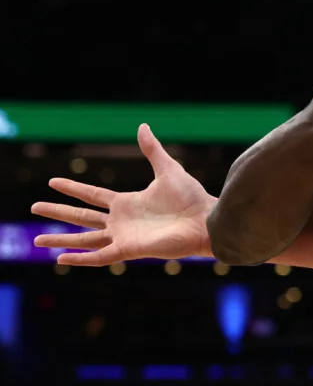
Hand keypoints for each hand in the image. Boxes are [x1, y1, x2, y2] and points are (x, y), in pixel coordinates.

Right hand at [30, 124, 215, 265]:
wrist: (205, 221)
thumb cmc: (192, 198)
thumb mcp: (167, 170)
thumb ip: (152, 150)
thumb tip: (142, 126)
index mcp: (128, 203)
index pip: (92, 196)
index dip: (72, 189)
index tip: (52, 182)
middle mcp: (122, 221)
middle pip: (81, 217)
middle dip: (57, 212)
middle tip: (33, 208)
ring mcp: (123, 236)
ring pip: (84, 239)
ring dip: (60, 240)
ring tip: (36, 241)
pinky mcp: (129, 250)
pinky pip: (99, 257)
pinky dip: (80, 258)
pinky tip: (60, 259)